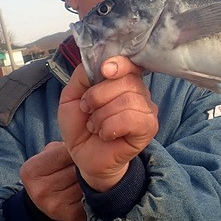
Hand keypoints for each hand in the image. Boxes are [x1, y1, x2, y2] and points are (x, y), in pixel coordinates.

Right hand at [20, 141, 85, 220]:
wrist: (44, 205)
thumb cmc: (51, 172)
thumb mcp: (48, 155)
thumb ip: (62, 147)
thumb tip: (86, 140)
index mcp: (31, 171)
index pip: (65, 152)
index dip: (78, 150)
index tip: (83, 149)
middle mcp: (40, 190)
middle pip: (76, 169)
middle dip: (87, 164)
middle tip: (92, 163)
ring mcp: (54, 205)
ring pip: (84, 183)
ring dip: (93, 178)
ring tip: (92, 176)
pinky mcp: (70, 216)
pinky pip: (90, 198)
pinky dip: (94, 192)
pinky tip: (92, 189)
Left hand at [58, 56, 158, 191]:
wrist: (84, 157)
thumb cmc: (81, 126)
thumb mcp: (71, 96)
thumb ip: (82, 75)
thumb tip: (99, 63)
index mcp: (123, 80)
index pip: (130, 62)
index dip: (118, 64)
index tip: (103, 71)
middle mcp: (139, 92)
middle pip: (126, 81)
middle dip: (98, 97)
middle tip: (88, 111)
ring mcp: (147, 110)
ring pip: (127, 101)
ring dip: (102, 116)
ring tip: (95, 127)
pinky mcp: (149, 128)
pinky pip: (132, 119)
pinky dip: (111, 127)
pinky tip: (105, 135)